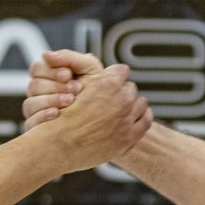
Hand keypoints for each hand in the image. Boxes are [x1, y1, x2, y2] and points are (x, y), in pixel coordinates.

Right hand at [19, 48, 103, 130]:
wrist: (107, 117)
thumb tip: (46, 55)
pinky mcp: (37, 129)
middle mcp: (39, 94)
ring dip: (51, 100)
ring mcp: (37, 112)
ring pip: (30, 103)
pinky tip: (58, 114)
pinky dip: (43, 116)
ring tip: (71, 101)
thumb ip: (69, 58)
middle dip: (55, 86)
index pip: (36, 69)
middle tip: (76, 89)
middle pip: (33, 86)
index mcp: (48, 77)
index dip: (50, 71)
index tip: (68, 75)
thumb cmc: (97, 89)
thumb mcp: (89, 68)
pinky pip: (30, 122)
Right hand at [36, 60, 150, 169]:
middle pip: (131, 88)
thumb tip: (92, 59)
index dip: (114, 76)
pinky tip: (134, 118)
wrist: (59, 146)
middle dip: (122, 92)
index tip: (110, 81)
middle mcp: (121, 99)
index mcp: (108, 83)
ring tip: (122, 110)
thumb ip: (83, 68)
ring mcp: (127, 119)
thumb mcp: (70, 85)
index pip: (122, 70)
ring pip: (141, 103)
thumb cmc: (60, 116)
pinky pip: (146, 121)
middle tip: (112, 99)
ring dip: (133, 105)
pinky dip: (142, 117)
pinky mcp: (129, 137)